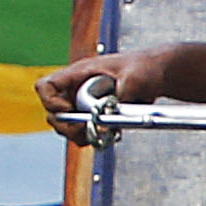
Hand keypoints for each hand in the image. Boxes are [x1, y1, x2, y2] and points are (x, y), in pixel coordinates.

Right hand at [31, 44, 168, 131]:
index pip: (46, 87)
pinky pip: (84, 132)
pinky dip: (93, 138)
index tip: (71, 112)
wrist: (158, 75)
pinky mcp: (95, 115)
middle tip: (89, 129)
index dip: (51, 103)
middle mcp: (77, 89)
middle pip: (53, 114)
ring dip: (80, 135)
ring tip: (102, 134)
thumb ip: (122, 92)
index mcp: (80, 73)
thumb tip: (110, 111)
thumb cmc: (145, 67)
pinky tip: (109, 135)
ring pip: (67, 127)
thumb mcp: (135, 77)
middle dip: (67, 127)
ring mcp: (84, 103)